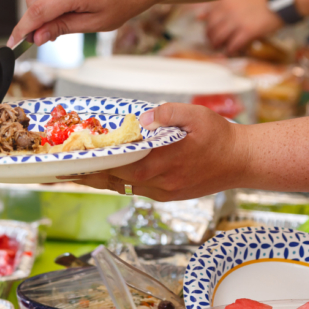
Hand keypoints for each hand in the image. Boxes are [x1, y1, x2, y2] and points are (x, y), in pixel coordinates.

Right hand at [8, 0, 153, 46]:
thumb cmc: (124, 0)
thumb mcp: (95, 23)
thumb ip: (62, 28)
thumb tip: (37, 37)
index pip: (38, 11)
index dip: (23, 29)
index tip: (14, 43)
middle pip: (33, 0)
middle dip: (35, 19)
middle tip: (48, 33)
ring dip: (45, 5)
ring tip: (69, 11)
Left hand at [71, 103, 248, 200]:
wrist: (243, 161)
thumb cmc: (220, 136)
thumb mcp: (196, 115)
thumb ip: (167, 113)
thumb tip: (143, 117)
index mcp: (163, 163)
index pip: (120, 168)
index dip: (95, 166)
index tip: (72, 164)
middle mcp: (161, 183)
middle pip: (116, 182)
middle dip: (90, 176)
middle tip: (64, 171)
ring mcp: (164, 192)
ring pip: (125, 188)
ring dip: (102, 180)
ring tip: (78, 173)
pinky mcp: (169, 195)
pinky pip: (137, 190)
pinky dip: (120, 182)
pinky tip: (108, 174)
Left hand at [200, 0, 283, 53]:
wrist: (282, 0)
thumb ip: (218, 7)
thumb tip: (199, 17)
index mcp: (224, 1)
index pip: (207, 19)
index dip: (208, 29)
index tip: (212, 33)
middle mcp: (227, 10)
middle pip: (210, 31)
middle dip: (211, 39)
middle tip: (216, 43)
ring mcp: (237, 21)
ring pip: (218, 39)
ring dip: (219, 46)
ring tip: (222, 48)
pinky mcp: (247, 31)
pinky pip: (232, 45)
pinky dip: (230, 51)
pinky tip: (232, 51)